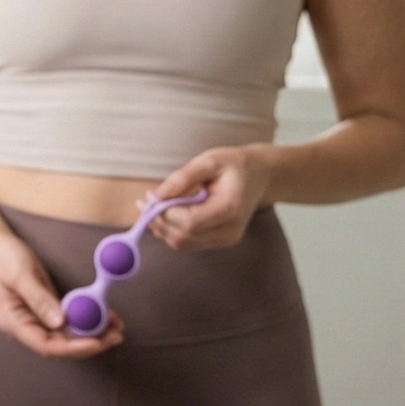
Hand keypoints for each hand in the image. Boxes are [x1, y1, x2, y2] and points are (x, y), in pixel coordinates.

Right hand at [0, 233, 123, 357]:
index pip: (47, 346)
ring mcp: (37, 319)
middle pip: (61, 345)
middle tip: (116, 335)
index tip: (96, 342)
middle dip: (90, 342)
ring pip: (68, 335)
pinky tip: (106, 315)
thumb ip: (39, 299)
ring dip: (93, 333)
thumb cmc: (2, 258)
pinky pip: (69, 321)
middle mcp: (26, 326)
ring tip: (118, 327)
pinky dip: (87, 319)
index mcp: (14, 323)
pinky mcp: (46, 309)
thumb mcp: (21, 276)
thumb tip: (60, 322)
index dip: (73, 348)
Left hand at [139, 144, 273, 250]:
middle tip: (143, 202)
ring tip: (151, 207)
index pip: (188, 222)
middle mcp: (229, 230)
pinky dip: (172, 231)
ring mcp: (226, 240)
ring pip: (183, 244)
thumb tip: (155, 196)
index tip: (149, 197)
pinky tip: (165, 214)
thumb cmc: (234, 164)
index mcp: (229, 209)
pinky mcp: (220, 242)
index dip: (163, 213)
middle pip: (183, 236)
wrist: (260, 176)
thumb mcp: (208, 161)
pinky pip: (189, 243)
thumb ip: (182, 178)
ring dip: (162, 228)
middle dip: (158, 221)